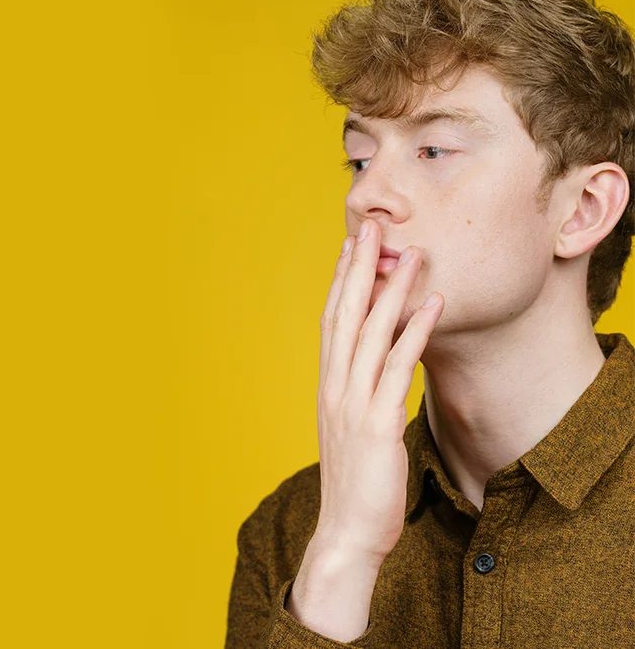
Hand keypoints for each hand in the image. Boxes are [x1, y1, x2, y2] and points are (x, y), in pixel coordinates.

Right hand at [313, 218, 443, 562]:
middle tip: (371, 228)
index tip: (351, 246)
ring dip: (391, 290)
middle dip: (358, 270)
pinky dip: (414, 332)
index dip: (340, 281)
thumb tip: (380, 369)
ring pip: (370, 333)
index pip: (331, 322)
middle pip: (344, 316)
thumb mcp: (354, 430)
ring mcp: (352, 404)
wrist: (347, 531)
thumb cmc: (357, 483)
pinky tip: (432, 304)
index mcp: (328, 387)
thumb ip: (362, 396)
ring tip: (411, 253)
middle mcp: (334, 388)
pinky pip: (397, 368)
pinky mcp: (376, 424)